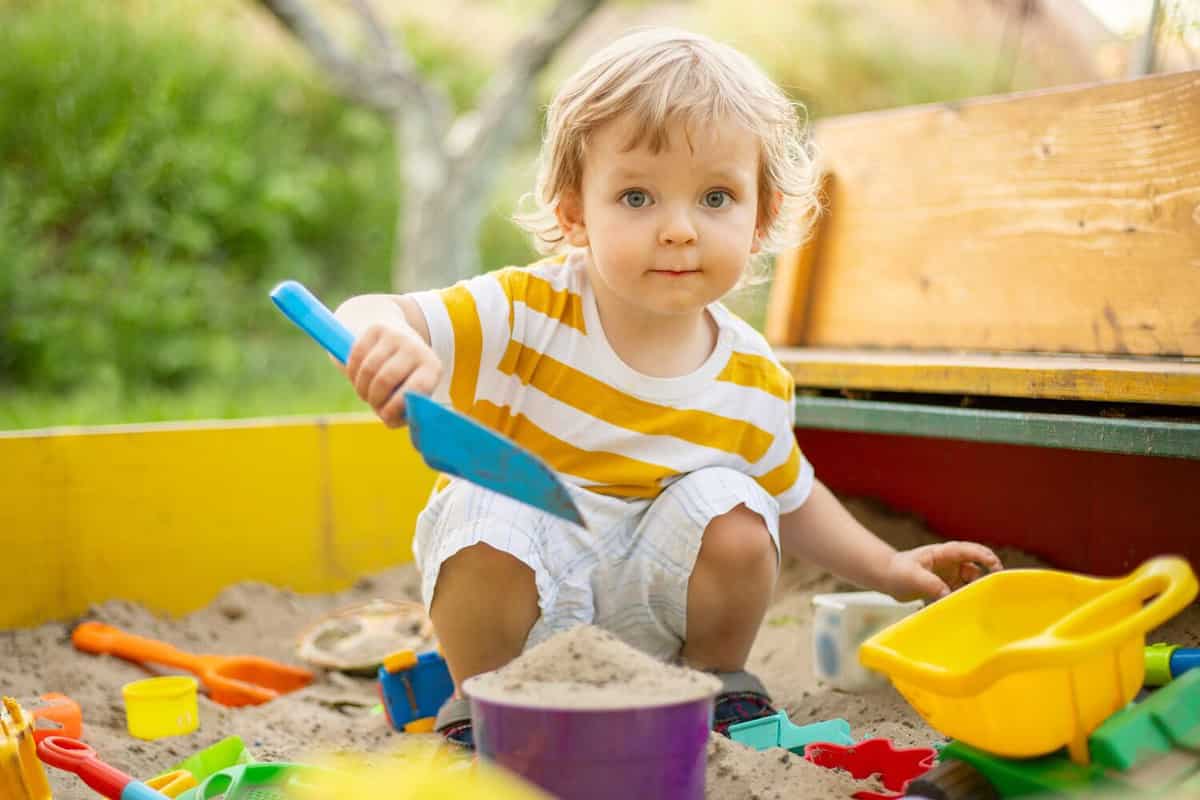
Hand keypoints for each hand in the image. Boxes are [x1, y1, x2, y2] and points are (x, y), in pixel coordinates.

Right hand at [343, 323, 441, 427]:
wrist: (397, 338)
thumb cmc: (403, 378)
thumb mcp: (409, 393)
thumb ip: (401, 411)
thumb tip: (391, 420)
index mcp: (432, 368)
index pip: (417, 388)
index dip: (397, 406)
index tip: (385, 416)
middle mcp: (416, 349)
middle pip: (385, 380)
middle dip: (374, 399)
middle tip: (372, 404)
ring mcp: (396, 336)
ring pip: (368, 370)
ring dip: (361, 389)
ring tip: (365, 394)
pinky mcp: (377, 329)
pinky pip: (356, 356)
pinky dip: (352, 372)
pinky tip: (358, 378)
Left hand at [886, 541, 1003, 600]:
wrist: (886, 578)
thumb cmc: (898, 571)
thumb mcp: (913, 577)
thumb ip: (932, 585)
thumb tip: (949, 596)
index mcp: (943, 553)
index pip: (969, 551)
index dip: (985, 557)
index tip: (996, 567)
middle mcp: (950, 563)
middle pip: (974, 569)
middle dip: (984, 579)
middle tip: (993, 594)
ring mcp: (948, 575)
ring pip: (969, 584)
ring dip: (973, 593)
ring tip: (977, 607)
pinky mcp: (945, 588)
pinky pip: (959, 594)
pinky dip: (963, 601)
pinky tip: (964, 612)